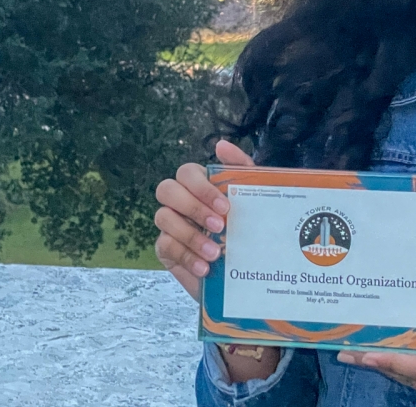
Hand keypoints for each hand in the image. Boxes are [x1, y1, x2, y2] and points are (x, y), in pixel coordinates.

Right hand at [153, 139, 253, 300]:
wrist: (246, 271)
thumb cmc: (247, 229)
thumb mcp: (252, 197)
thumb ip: (241, 168)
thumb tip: (221, 144)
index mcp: (199, 185)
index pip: (186, 172)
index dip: (202, 188)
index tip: (225, 207)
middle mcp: (180, 201)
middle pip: (166, 189)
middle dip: (192, 206)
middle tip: (219, 226)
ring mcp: (170, 225)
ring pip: (162, 218)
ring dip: (190, 235)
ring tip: (215, 252)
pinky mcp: (166, 250)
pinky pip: (165, 246)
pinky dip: (186, 256)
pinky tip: (205, 267)